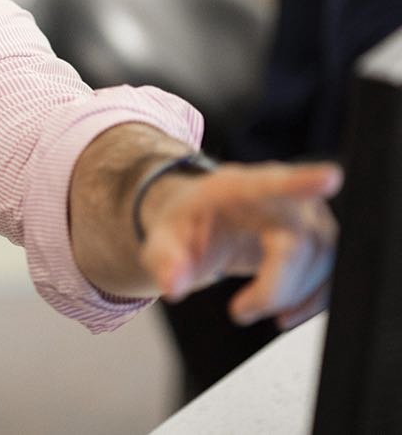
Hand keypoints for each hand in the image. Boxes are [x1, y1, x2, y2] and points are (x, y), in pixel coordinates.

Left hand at [137, 161, 340, 329]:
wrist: (200, 222)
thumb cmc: (184, 225)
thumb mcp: (161, 240)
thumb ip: (164, 261)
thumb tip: (173, 286)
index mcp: (235, 187)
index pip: (271, 182)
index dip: (302, 181)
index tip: (329, 178)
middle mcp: (278, 195)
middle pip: (303, 239)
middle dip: (277, 287)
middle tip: (240, 311)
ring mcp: (304, 213)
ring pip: (323, 258)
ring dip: (293, 297)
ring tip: (250, 309)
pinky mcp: (317, 237)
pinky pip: (331, 272)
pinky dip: (312, 301)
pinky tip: (286, 314)